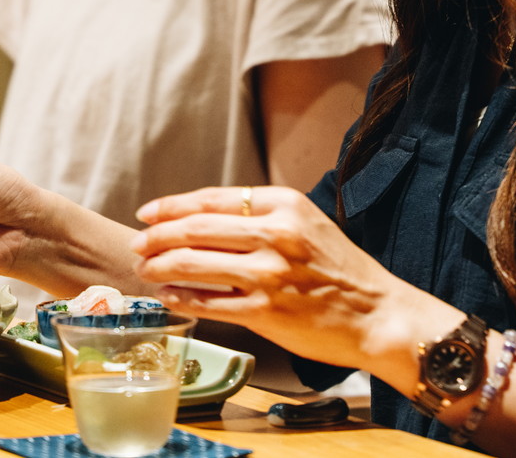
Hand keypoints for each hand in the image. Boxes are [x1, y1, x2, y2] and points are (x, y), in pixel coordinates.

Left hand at [131, 185, 454, 373]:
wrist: (379, 315)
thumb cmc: (342, 271)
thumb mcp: (308, 224)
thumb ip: (263, 218)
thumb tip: (204, 220)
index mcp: (284, 204)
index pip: (213, 199)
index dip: (173, 206)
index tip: (148, 213)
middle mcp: (275, 234)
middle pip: (196, 228)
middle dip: (157, 236)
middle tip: (137, 244)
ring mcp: (269, 274)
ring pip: (194, 264)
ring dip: (160, 266)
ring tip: (145, 269)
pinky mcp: (266, 312)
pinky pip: (209, 303)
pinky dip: (182, 297)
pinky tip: (167, 295)